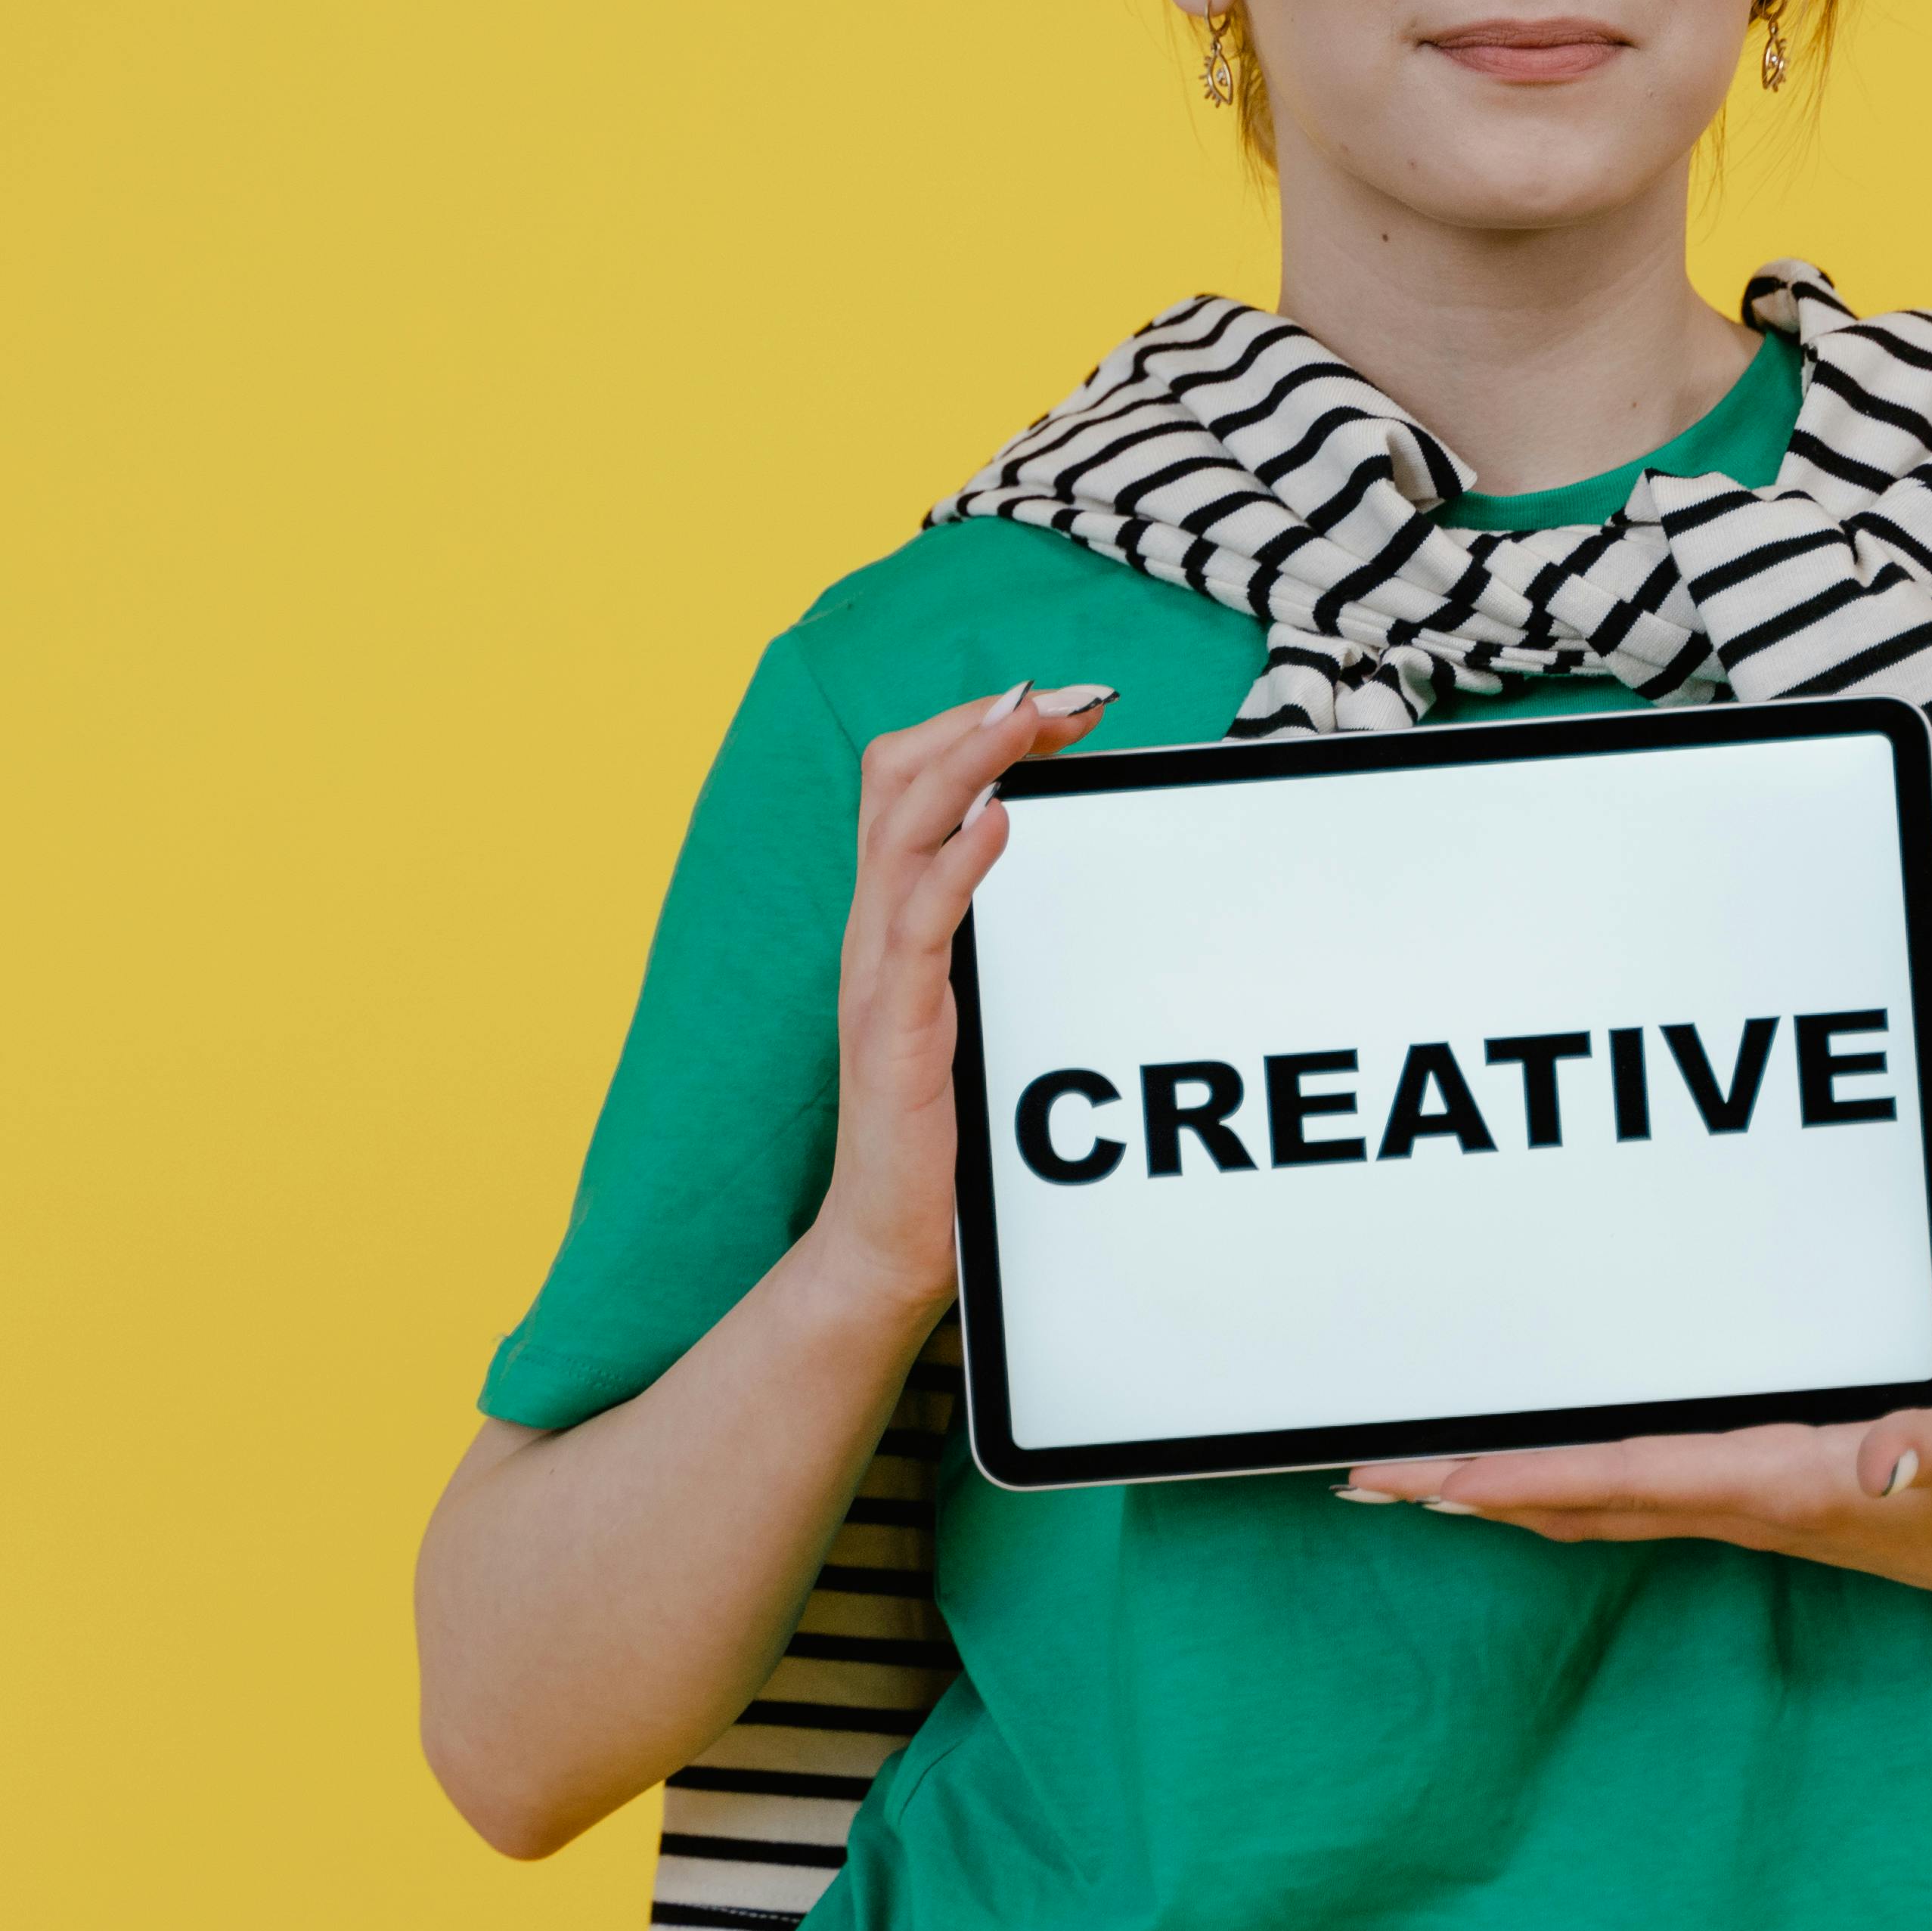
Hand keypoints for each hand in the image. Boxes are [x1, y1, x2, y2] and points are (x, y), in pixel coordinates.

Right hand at [804, 678, 1111, 1320]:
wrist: (886, 1237)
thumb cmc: (938, 1122)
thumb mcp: (972, 1001)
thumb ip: (991, 932)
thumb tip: (1045, 858)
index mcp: (894, 918)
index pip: (910, 783)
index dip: (973, 727)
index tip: (1056, 702)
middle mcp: (874, 930)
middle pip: (895, 780)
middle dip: (976, 721)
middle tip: (1056, 694)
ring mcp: (876, 973)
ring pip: (899, 830)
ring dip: (967, 761)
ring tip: (1024, 717)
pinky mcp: (891, 1025)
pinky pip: (916, 925)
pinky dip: (957, 862)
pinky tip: (1001, 822)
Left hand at [1331, 1384, 1931, 1618]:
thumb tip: (1884, 1453)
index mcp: (1778, 1483)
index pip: (1628, 1477)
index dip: (1533, 1476)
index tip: (1442, 1477)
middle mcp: (1739, 1503)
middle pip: (1574, 1499)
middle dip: (1469, 1491)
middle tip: (1363, 1479)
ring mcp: (1738, 1508)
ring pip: (1587, 1504)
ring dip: (1493, 1494)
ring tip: (1404, 1483)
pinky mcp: (1751, 1500)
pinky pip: (1622, 1497)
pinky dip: (1551, 1489)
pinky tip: (1515, 1484)